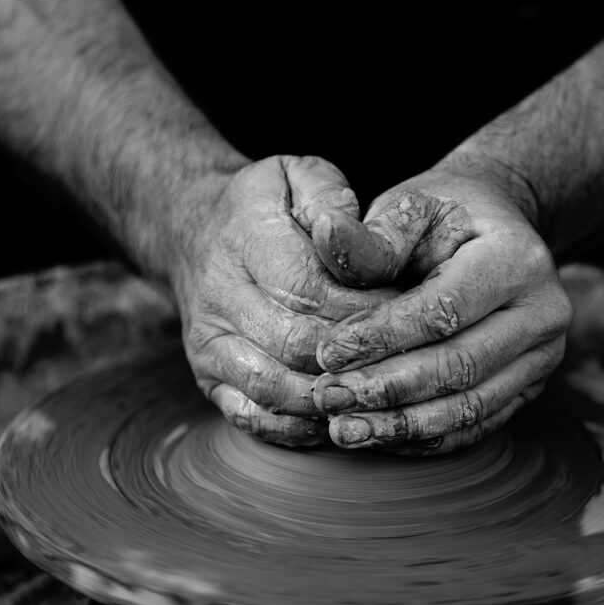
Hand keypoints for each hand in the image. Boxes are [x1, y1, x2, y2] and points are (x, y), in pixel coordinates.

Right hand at [165, 155, 393, 445]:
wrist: (195, 231)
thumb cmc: (269, 205)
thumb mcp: (301, 176)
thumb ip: (332, 202)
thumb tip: (348, 240)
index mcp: (246, 239)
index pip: (311, 290)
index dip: (365, 312)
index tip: (409, 315)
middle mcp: (218, 296)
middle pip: (298, 345)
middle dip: (359, 359)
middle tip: (407, 363)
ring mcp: (209, 344)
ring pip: (276, 389)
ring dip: (333, 399)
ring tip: (380, 394)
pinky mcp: (208, 378)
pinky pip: (253, 418)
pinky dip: (300, 428)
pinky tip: (339, 417)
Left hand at [309, 160, 571, 454]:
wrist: (494, 229)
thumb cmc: (443, 217)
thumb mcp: (412, 207)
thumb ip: (374, 236)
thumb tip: (327, 235)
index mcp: (517, 259)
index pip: (444, 310)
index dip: (383, 337)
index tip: (327, 354)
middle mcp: (543, 313)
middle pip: (460, 365)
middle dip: (388, 389)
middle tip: (329, 399)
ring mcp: (542, 357)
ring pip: (470, 406)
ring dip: (403, 425)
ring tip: (345, 430)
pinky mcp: (529, 388)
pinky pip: (476, 425)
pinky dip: (425, 437)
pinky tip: (378, 438)